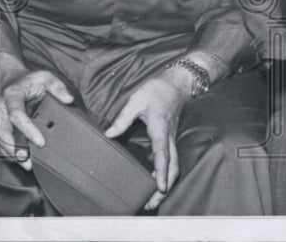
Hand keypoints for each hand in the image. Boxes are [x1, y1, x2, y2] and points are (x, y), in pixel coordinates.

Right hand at [0, 68, 73, 170]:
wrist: (11, 80)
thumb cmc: (29, 80)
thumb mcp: (45, 77)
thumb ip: (57, 87)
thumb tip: (68, 100)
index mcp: (11, 96)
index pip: (16, 115)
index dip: (27, 130)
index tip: (40, 142)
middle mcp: (1, 109)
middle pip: (2, 133)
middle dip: (14, 149)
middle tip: (28, 161)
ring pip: (0, 140)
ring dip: (11, 155)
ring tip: (27, 165)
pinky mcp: (0, 127)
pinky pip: (1, 143)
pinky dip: (9, 154)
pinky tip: (21, 161)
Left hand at [104, 74, 191, 210]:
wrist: (177, 82)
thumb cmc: (157, 90)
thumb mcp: (137, 100)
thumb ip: (123, 118)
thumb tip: (108, 134)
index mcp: (160, 129)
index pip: (162, 155)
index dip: (161, 173)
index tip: (159, 188)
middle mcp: (168, 137)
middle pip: (173, 167)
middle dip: (165, 186)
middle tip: (152, 203)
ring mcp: (171, 138)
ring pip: (174, 165)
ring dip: (166, 182)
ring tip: (154, 197)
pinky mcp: (170, 138)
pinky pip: (171, 159)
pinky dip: (166, 173)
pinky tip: (156, 181)